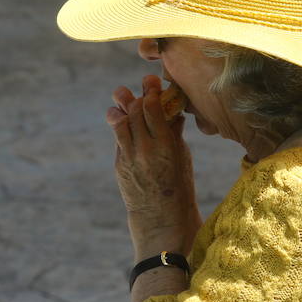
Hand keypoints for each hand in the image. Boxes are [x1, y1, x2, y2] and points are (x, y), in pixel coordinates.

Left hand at [107, 74, 200, 257]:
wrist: (160, 217)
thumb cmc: (179, 186)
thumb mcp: (183, 157)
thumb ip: (174, 132)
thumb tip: (172, 108)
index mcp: (165, 146)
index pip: (152, 108)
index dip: (150, 91)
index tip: (151, 83)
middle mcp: (145, 150)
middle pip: (133, 111)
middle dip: (135, 96)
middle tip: (138, 90)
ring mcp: (129, 158)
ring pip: (119, 122)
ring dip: (120, 108)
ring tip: (122, 101)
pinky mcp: (119, 165)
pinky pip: (118, 139)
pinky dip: (121, 127)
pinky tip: (125, 122)